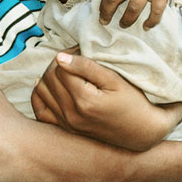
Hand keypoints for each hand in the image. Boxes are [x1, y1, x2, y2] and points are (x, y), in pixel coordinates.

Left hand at [31, 51, 178, 150]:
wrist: (140, 131)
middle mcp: (71, 115)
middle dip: (59, 62)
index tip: (81, 49)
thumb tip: (60, 57)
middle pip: (49, 77)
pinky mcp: (66, 129)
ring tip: (67, 71)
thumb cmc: (132, 102)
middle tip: (75, 57)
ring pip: (41, 91)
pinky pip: (40, 111)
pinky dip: (41, 95)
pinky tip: (53, 87)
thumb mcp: (114, 80)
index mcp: (84, 100)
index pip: (60, 67)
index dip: (70, 53)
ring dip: (49, 76)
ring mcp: (67, 124)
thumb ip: (87, 67)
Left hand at [100, 0, 181, 28]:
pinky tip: (146, 26)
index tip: (101, 12)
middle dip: (107, 13)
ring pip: (134, 9)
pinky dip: (151, 21)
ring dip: (127, 20)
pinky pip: (156, 11)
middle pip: (115, 0)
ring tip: (123, 24)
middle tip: (105, 21)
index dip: (102, 3)